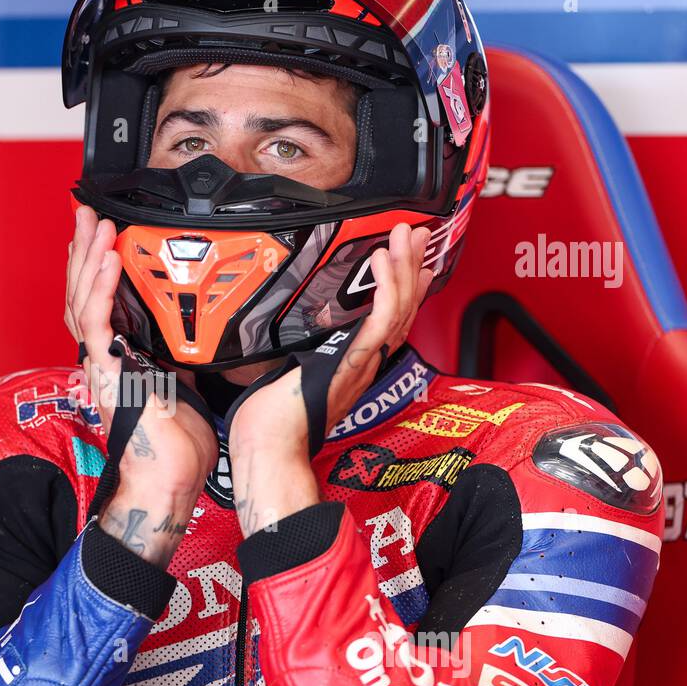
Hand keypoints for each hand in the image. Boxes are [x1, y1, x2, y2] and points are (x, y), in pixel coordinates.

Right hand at [66, 205, 218, 566]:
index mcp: (118, 354)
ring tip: (95, 223)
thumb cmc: (177, 442)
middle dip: (84, 248)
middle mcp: (102, 355)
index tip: (103, 234)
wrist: (169, 476)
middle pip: (82, 291)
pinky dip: (101, 287)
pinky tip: (107, 260)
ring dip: (89, 257)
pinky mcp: (106, 370)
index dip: (97, 265)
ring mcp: (100, 362)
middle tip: (88, 213)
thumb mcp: (184, 380)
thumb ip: (180, 351)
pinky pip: (95, 320)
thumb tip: (201, 328)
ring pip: (82, 298)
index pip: (99, 300)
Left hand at [226, 222, 434, 535]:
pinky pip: (379, 319)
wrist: (270, 450)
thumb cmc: (270, 425)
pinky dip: (387, 287)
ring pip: (398, 308)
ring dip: (405, 267)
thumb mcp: (284, 378)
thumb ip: (293, 360)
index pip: (388, 322)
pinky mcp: (352, 361)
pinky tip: (384, 261)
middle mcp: (364, 364)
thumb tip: (281, 346)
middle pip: (402, 309)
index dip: (403, 290)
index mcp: (352, 368)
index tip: (410, 263)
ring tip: (406, 236)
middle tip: (416, 235)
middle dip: (411, 267)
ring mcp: (361, 363)